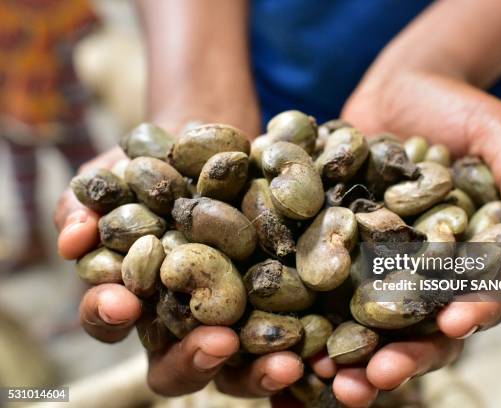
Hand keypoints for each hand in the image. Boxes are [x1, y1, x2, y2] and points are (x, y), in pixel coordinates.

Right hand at [55, 147, 302, 397]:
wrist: (208, 148)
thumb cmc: (149, 168)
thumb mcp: (110, 179)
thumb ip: (82, 207)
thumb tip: (72, 240)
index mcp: (133, 297)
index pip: (110, 319)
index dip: (109, 314)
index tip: (123, 301)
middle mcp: (179, 321)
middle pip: (178, 366)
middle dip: (194, 360)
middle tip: (218, 342)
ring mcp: (230, 320)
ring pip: (238, 368)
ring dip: (258, 370)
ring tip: (285, 361)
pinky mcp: (277, 307)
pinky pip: (290, 337)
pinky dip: (305, 344)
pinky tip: (322, 342)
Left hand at [321, 69, 500, 405]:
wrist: (399, 87)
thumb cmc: (457, 107)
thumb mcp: (496, 130)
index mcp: (469, 255)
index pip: (477, 294)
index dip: (469, 312)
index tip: (454, 324)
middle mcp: (422, 270)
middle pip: (416, 325)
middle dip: (401, 355)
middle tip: (376, 377)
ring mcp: (377, 263)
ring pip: (365, 320)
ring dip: (347, 353)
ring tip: (326, 377)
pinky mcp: (337, 248)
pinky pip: (320, 284)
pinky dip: (306, 312)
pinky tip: (288, 335)